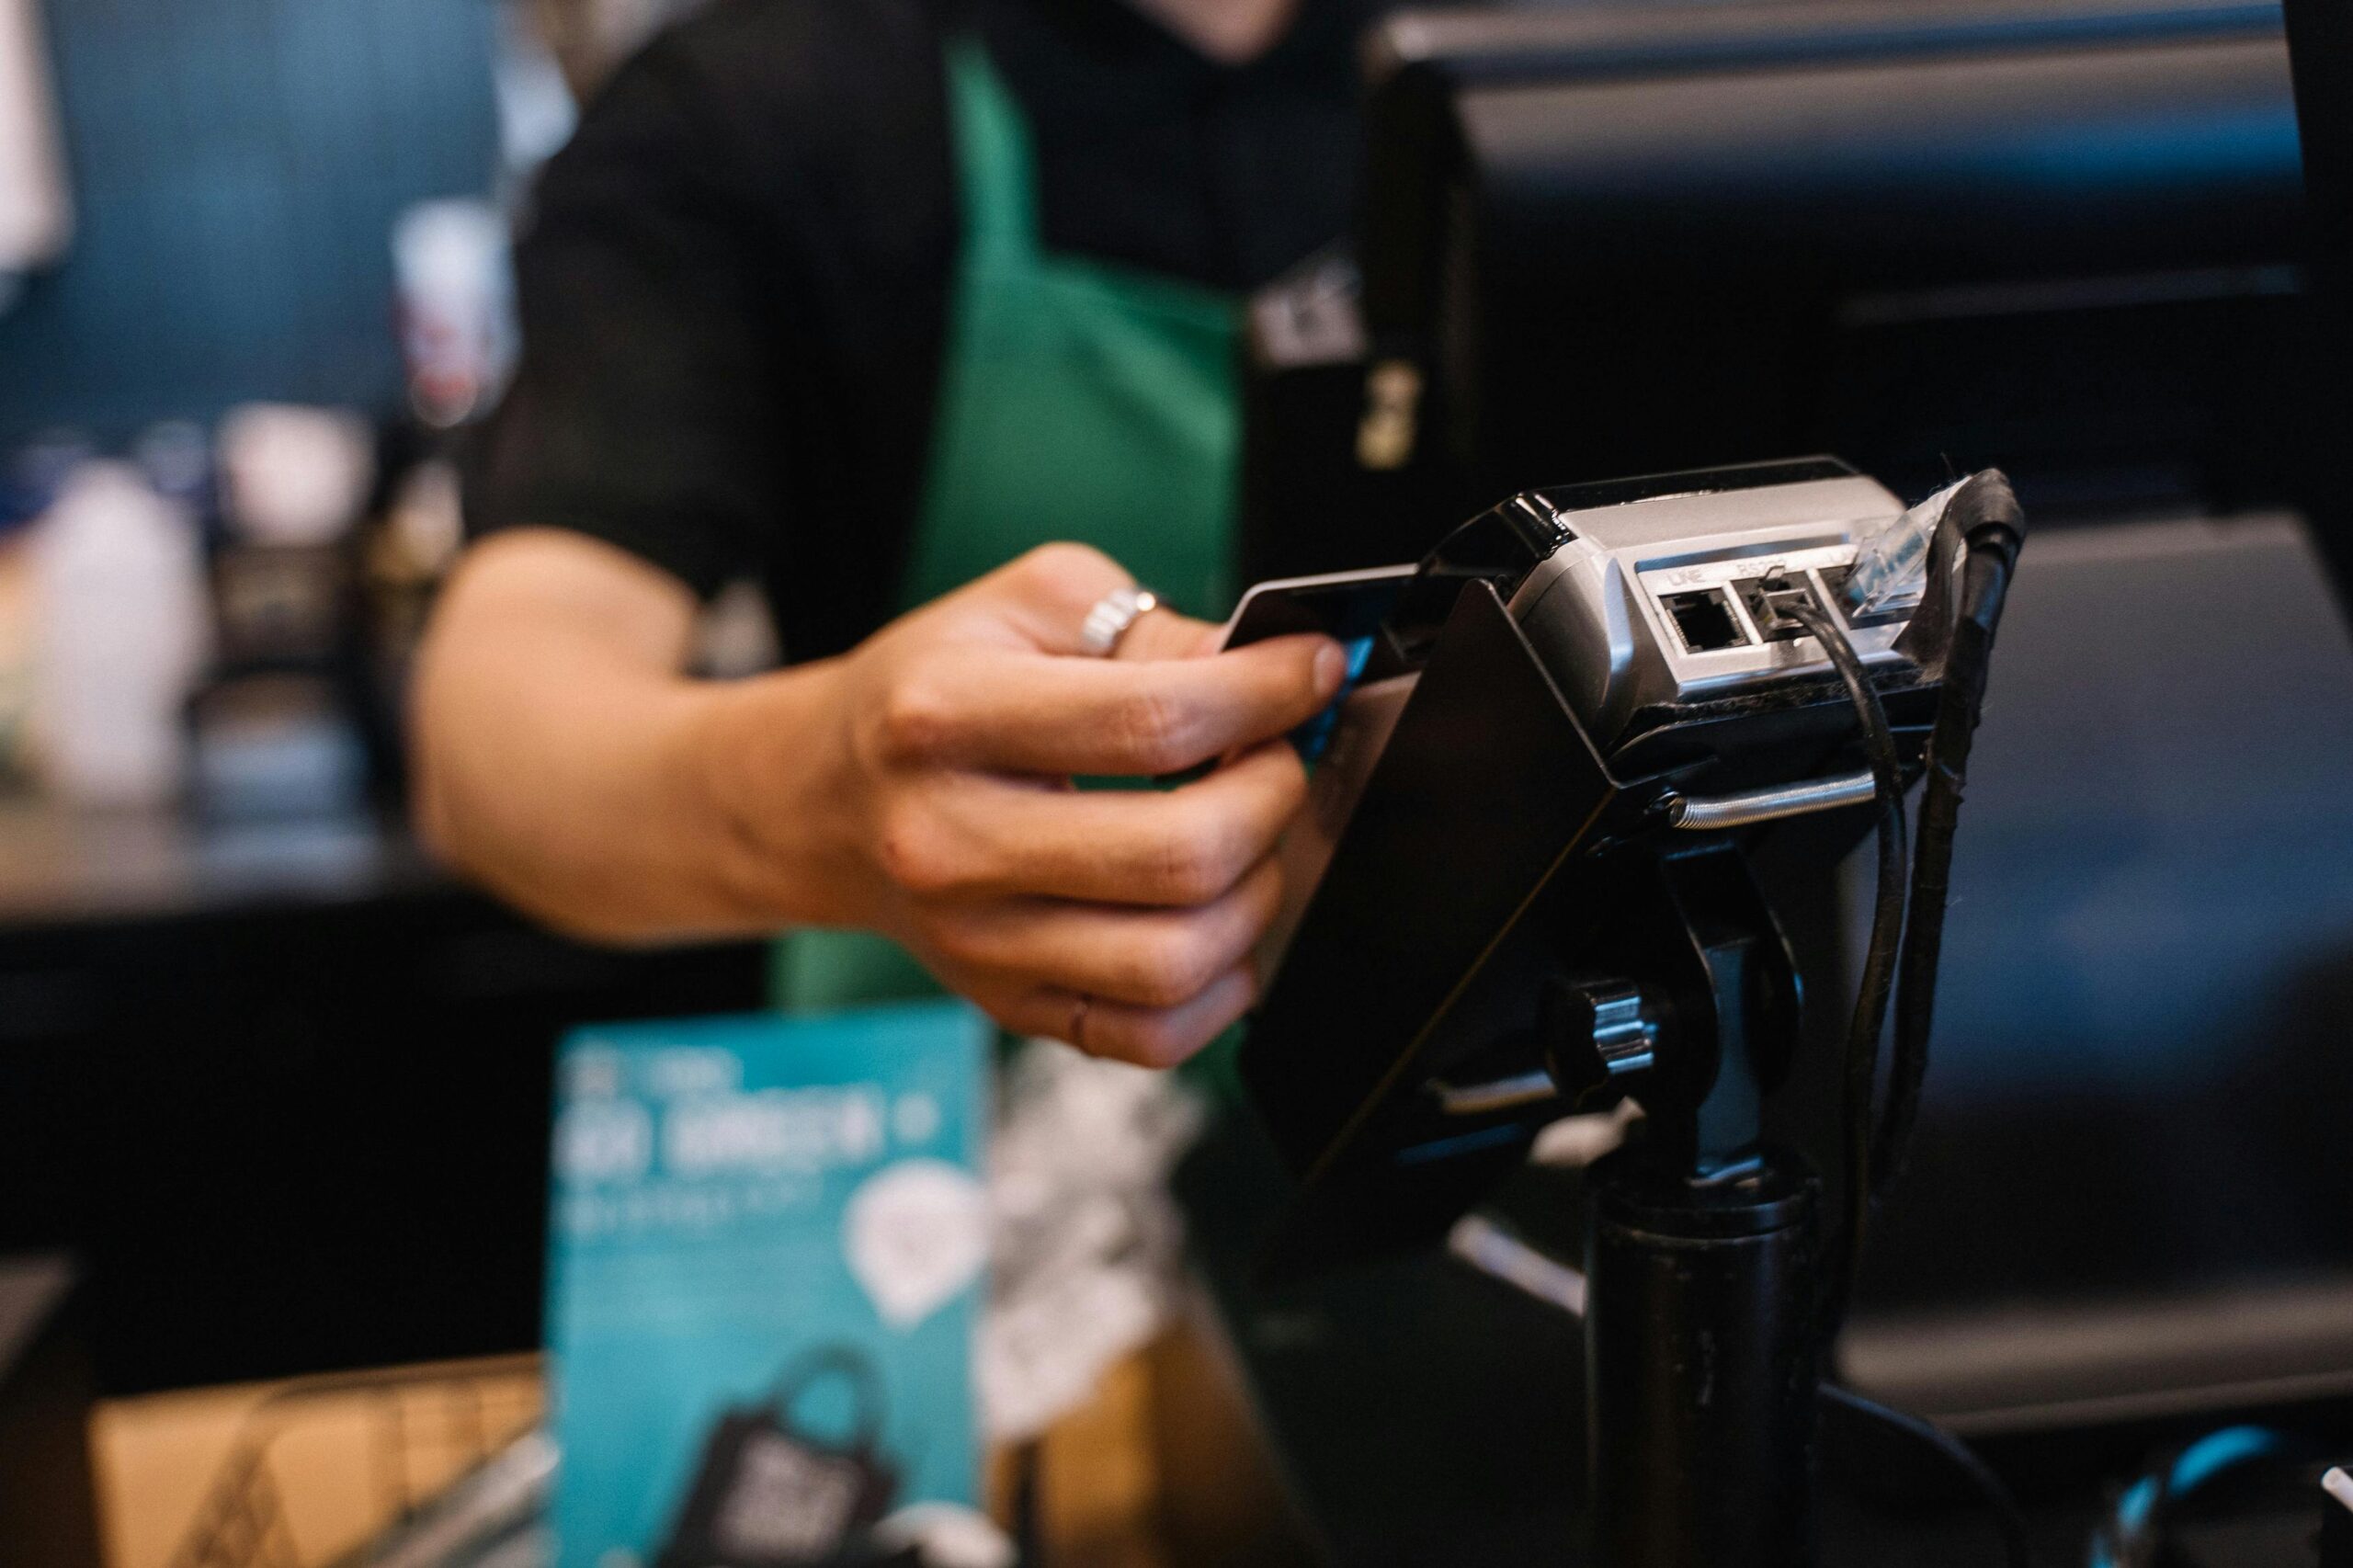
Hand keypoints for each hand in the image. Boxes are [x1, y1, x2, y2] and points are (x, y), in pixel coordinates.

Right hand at [706, 544, 1344, 1065]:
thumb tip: (1268, 671)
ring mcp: (977, 943)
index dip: (1266, 696)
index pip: (1154, 721)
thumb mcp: (1023, 609)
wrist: (823, 800)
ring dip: (1257, 892)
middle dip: (1273, 796)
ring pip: (1177, 958)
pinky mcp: (1007, 1005)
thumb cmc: (933, 695)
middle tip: (1276, 758)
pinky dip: (1221, 988)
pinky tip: (1218, 921)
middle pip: (1179, 853)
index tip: (1312, 672)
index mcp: (944, 717)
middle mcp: (951, 841)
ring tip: (1248, 838)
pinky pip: (1151, 1036)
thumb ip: (1148, 629)